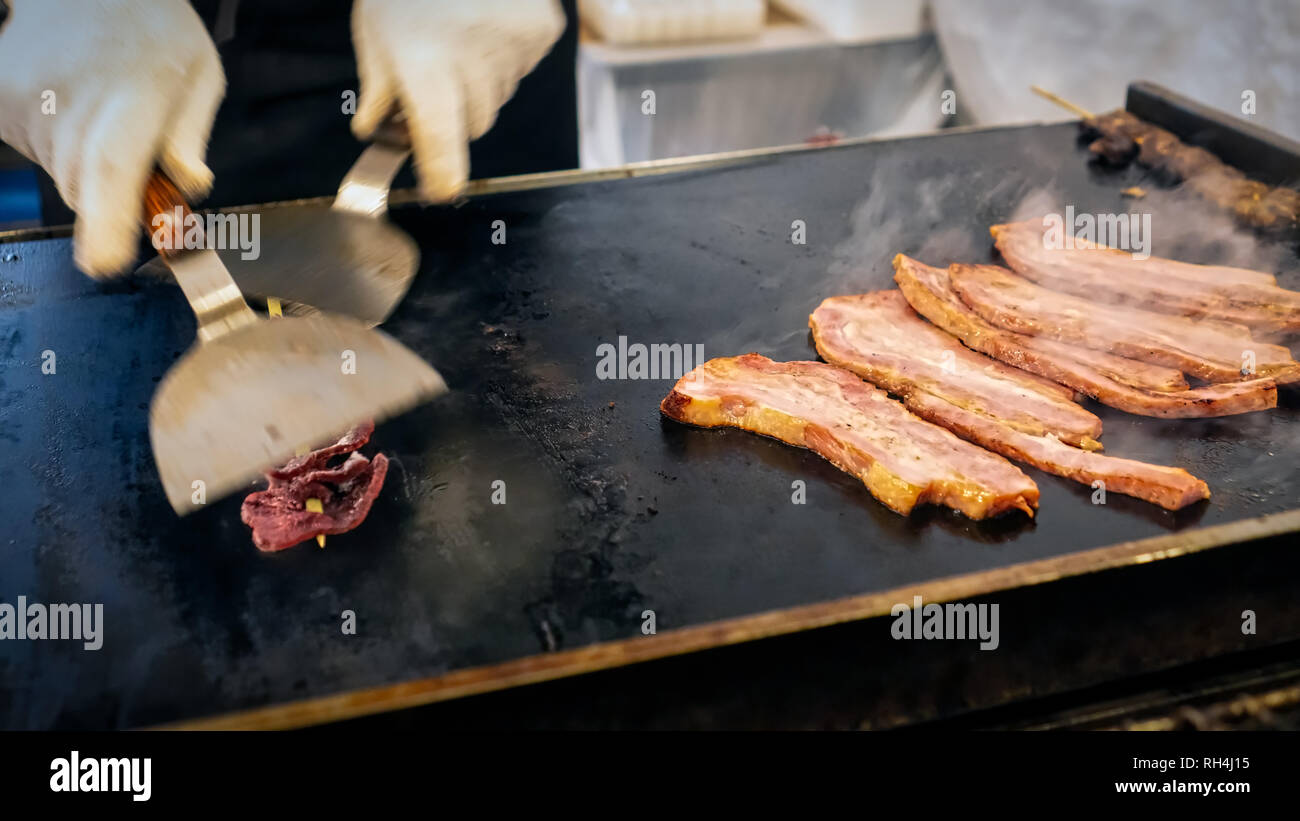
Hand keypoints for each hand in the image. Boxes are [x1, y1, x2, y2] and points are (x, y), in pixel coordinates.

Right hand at [0, 0, 224, 276]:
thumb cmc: (152, 31)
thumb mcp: (199, 73)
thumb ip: (191, 136)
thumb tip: (188, 185)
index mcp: (133, 92)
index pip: (112, 165)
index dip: (108, 219)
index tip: (104, 263)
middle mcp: (69, 99)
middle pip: (89, 188)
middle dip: (119, 190)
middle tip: (136, 140)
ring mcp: (22, 98)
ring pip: (64, 175)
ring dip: (88, 159)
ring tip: (102, 104)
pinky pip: (37, 153)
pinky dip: (60, 142)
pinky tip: (72, 99)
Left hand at [351, 0, 564, 202]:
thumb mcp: (374, 35)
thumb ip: (378, 90)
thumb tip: (377, 132)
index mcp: (426, 73)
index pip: (441, 145)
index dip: (442, 174)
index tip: (441, 189)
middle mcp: (474, 69)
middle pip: (475, 122)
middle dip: (456, 109)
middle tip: (437, 70)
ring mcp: (513, 52)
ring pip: (499, 95)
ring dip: (480, 79)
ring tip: (460, 36)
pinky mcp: (540, 34)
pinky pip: (522, 67)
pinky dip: (505, 55)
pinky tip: (486, 26)